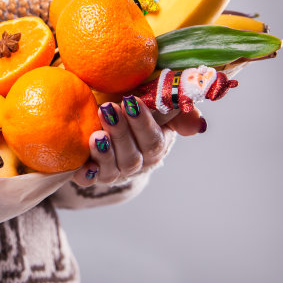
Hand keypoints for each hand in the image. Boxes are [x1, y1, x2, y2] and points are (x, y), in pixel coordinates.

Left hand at [72, 96, 206, 186]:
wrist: (110, 137)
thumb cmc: (133, 115)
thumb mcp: (156, 110)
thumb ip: (176, 110)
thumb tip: (199, 124)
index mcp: (155, 146)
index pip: (153, 139)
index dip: (142, 123)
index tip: (130, 101)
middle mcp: (136, 163)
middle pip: (132, 155)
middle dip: (120, 132)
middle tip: (107, 110)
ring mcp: (113, 172)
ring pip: (112, 169)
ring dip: (104, 153)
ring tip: (95, 135)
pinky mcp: (91, 177)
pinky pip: (88, 181)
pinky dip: (86, 176)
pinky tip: (83, 168)